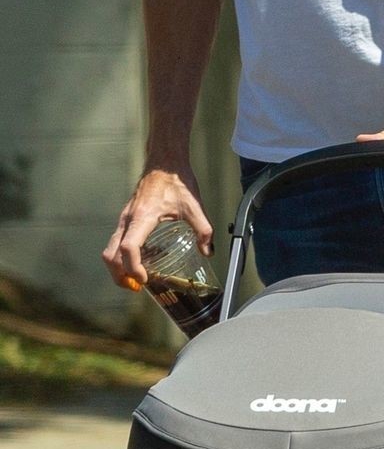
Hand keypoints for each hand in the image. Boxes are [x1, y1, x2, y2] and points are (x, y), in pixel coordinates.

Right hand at [103, 167, 212, 287]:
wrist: (164, 161)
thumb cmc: (177, 181)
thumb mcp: (194, 206)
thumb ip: (203, 230)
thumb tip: (208, 252)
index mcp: (143, 217)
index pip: (128, 247)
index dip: (132, 268)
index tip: (144, 280)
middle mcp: (128, 219)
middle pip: (111, 254)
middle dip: (119, 275)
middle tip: (137, 287)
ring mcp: (124, 218)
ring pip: (109, 249)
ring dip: (117, 268)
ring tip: (135, 279)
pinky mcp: (126, 218)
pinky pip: (116, 241)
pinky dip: (121, 256)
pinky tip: (139, 262)